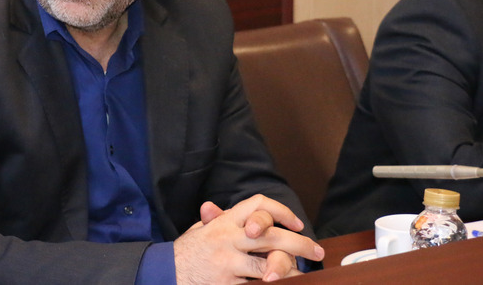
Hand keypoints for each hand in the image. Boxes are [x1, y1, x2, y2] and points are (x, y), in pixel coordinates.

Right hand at [174, 195, 323, 283]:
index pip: (258, 205)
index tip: (296, 224)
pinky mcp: (227, 282)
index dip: (281, 211)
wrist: (165, 273)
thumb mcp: (198, 231)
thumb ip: (213, 220)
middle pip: (272, 236)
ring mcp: (228, 262)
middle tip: (316, 251)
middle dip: (300, 244)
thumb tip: (211, 207)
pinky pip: (256, 284)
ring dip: (289, 270)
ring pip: (269, 264)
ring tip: (303, 274)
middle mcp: (228, 238)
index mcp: (224, 221)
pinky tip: (281, 283)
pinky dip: (272, 284)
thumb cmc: (186, 253)